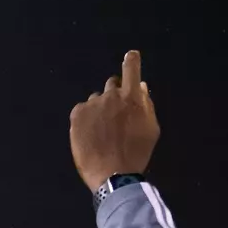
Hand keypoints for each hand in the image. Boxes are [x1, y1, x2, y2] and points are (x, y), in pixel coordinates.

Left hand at [70, 50, 158, 191]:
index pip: (132, 70)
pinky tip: (90, 133)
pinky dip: (86, 117)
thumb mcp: (151, 127)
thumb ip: (146, 104)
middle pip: (112, 84)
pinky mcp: (76, 115)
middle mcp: (111, 95)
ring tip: (102, 130)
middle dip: (114, 93)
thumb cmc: (136, 151)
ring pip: (96, 99)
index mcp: (132, 97)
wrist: (112, 172)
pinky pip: (82, 109)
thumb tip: (140, 87)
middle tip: (115, 114)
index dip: (132, 61)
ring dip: (99, 108)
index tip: (131, 54)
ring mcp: (92, 104)